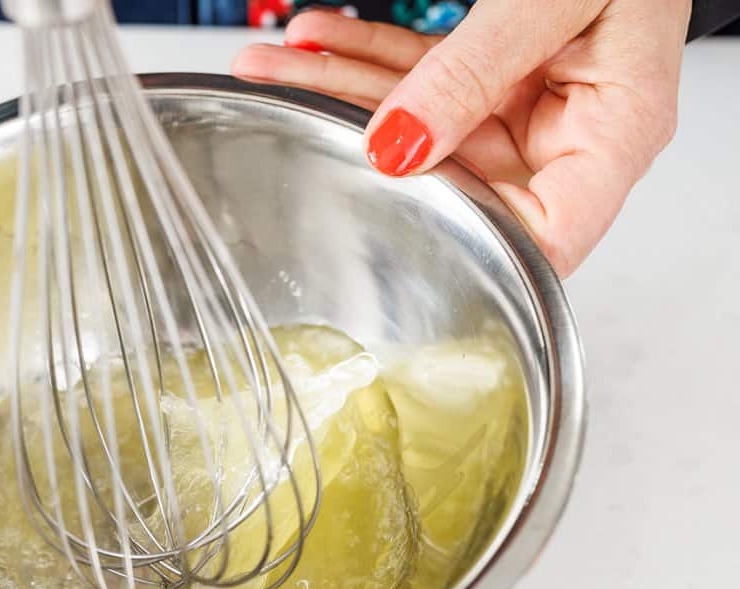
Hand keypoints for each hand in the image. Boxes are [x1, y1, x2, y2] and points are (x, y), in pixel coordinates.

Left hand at [232, 0, 691, 275]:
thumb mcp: (552, 2)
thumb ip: (473, 71)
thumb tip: (397, 144)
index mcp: (616, 138)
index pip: (545, 242)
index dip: (470, 258)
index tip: (385, 236)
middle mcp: (571, 133)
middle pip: (454, 176)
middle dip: (360, 146)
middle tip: (285, 108)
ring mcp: (530, 104)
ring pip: (422, 124)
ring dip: (344, 88)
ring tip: (277, 64)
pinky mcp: (498, 74)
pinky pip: (424, 78)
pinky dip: (369, 55)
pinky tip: (320, 38)